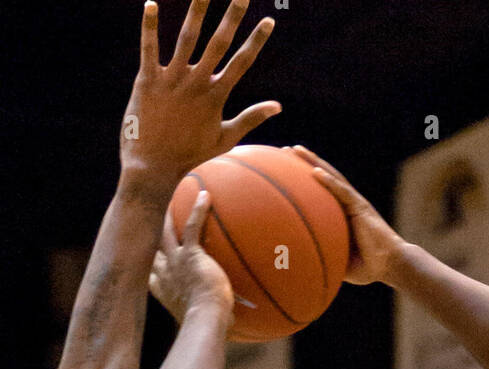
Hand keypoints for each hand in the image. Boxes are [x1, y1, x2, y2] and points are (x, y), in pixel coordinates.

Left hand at [121, 0, 279, 189]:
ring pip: (187, 38)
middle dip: (231, 15)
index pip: (242, 62)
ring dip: (196, 11)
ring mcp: (172, 80)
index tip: (269, 20)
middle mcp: (196, 84)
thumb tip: (277, 106)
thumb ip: (251, 118)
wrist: (153, 168)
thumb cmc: (190, 156)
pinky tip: (151, 3)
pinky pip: (149, 48)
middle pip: (218, 42)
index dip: (256, 40)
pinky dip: (149, 25)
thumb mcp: (225, 139)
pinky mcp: (148, 80)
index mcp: (215, 96)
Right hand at [149, 189, 233, 323]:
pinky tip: (206, 195)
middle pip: (151, 247)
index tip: (149, 258)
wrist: (206, 319)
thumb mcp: (206, 322)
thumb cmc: (209, 326)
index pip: (149, 274)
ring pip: (165, 231)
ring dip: (167, 214)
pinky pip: (191, 226)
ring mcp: (175, 261)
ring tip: (170, 197)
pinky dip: (198, 210)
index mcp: (163, 290)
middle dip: (148, 233)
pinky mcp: (190, 254)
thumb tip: (233, 324)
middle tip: (149, 218)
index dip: (147, 264)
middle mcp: (164, 273)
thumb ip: (215, 318)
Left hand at [290, 145, 404, 284]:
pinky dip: (329, 181)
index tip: (285, 170)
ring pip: (331, 177)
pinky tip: (314, 171)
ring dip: (313, 162)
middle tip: (285, 150)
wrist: (391, 264)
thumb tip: (302, 267)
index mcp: (343, 214)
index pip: (321, 191)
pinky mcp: (361, 207)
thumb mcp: (341, 262)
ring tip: (295, 150)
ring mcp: (355, 203)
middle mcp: (348, 203)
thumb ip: (325, 257)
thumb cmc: (370, 267)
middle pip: (324, 177)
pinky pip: (342, 191)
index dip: (304, 179)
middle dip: (305, 162)